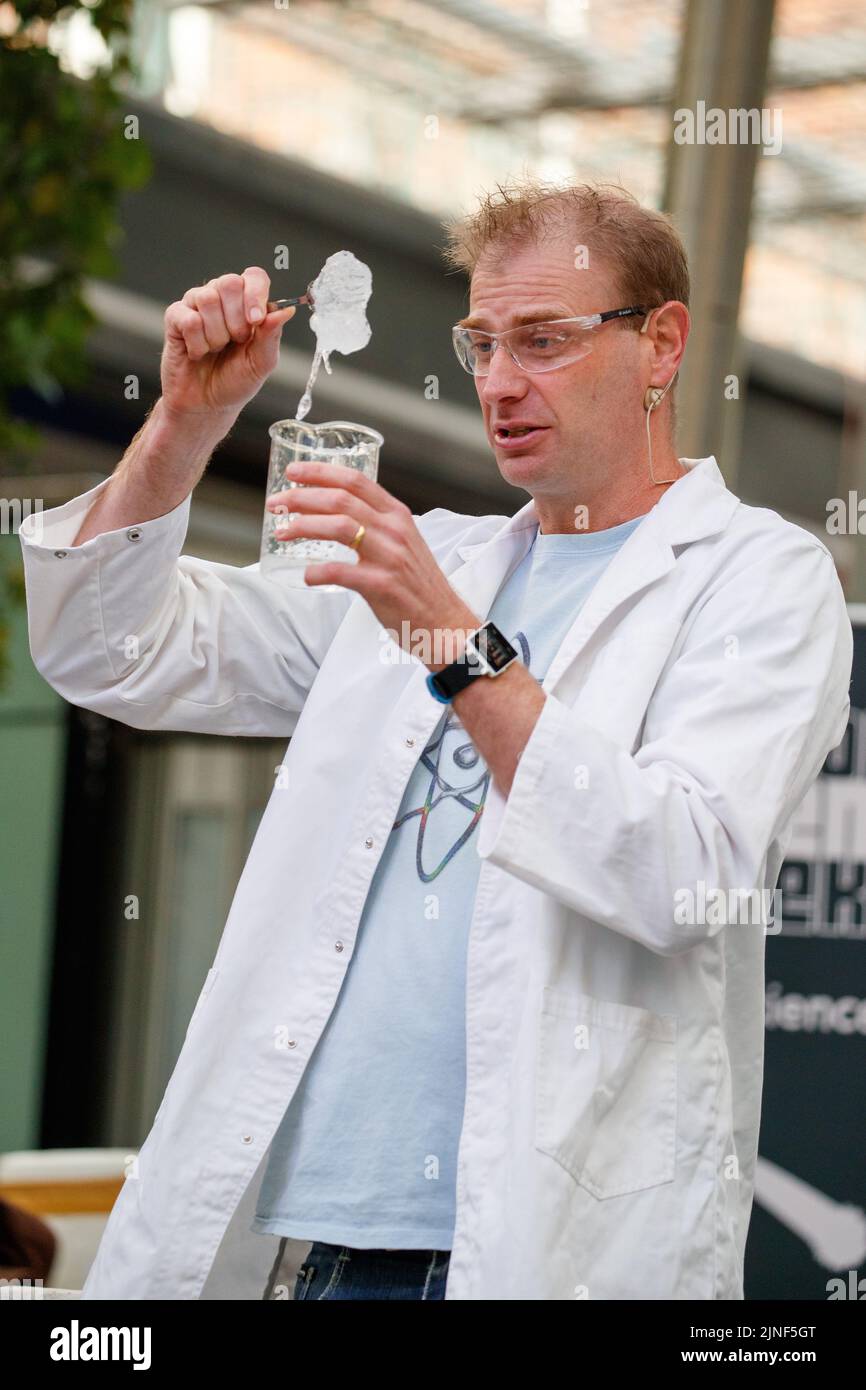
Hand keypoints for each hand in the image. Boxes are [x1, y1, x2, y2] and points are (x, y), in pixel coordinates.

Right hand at [161, 267, 296, 420]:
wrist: (207, 405)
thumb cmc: (235, 381)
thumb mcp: (261, 363)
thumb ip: (272, 335)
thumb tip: (286, 310)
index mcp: (247, 303)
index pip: (254, 277)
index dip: (255, 294)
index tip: (255, 321)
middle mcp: (222, 298)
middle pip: (229, 282)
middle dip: (236, 319)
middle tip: (235, 342)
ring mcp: (196, 305)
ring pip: (208, 299)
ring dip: (216, 335)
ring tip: (215, 350)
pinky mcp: (175, 318)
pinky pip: (189, 319)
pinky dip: (198, 343)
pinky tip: (197, 353)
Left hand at [266, 460, 479, 666]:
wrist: (445, 622)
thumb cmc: (419, 585)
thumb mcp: (404, 542)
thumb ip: (377, 525)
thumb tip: (337, 514)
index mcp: (398, 515)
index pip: (355, 481)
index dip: (320, 472)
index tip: (294, 472)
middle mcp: (394, 530)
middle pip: (340, 500)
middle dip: (301, 497)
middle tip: (277, 502)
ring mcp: (389, 557)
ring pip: (338, 527)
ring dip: (304, 526)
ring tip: (283, 532)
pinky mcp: (382, 585)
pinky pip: (341, 571)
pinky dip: (317, 571)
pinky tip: (306, 574)